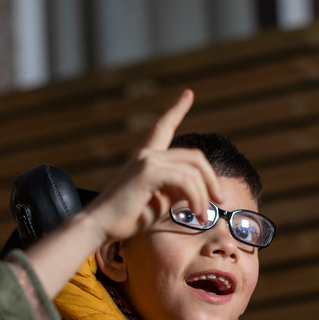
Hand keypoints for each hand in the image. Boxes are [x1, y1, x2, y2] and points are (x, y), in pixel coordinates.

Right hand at [78, 89, 222, 243]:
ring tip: (202, 216)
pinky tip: (195, 212)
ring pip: (193, 171)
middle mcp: (148, 154)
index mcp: (147, 158)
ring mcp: (147, 160)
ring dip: (204, 195)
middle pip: (194, 157)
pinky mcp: (147, 172)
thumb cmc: (127, 218)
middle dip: (211, 180)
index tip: (188, 93)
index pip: (164, 127)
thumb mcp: (160, 202)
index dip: (177, 109)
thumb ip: (178, 190)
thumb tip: (200, 189)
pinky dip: (196, 197)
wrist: (99, 226)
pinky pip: (185, 180)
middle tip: (219, 200)